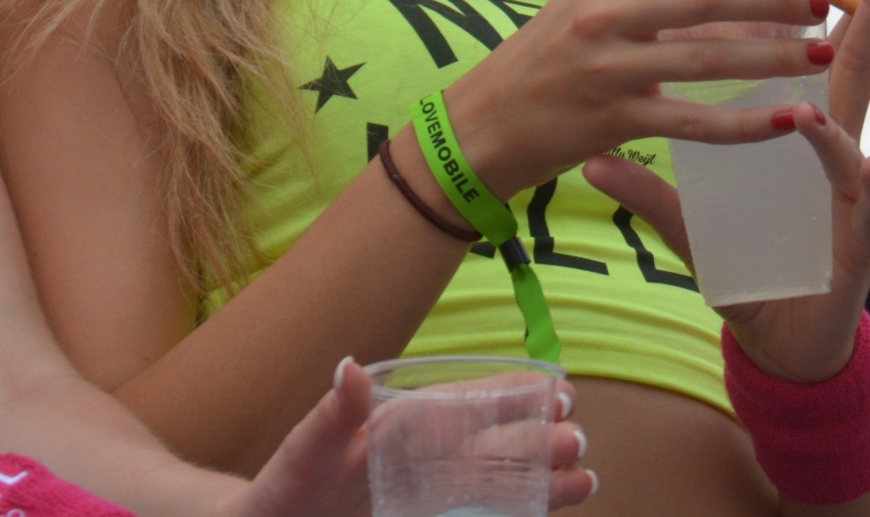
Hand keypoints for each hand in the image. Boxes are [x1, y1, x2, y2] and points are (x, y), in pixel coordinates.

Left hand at [229, 361, 594, 516]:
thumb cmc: (285, 487)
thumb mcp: (304, 451)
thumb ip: (331, 415)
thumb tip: (349, 366)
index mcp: (403, 426)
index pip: (468, 403)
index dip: (513, 395)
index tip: (558, 393)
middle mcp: (429, 456)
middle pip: (497, 441)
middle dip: (540, 439)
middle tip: (577, 442)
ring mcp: (435, 493)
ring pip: (503, 478)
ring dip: (543, 476)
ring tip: (584, 478)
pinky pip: (489, 513)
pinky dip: (528, 507)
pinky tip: (559, 501)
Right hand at [443, 0, 837, 199]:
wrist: (480, 126)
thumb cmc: (538, 64)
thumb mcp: (580, 9)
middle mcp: (604, 15)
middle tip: (825, 0)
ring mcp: (609, 69)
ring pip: (710, 59)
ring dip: (775, 57)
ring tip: (822, 54)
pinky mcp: (616, 121)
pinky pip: (698, 123)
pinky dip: (749, 123)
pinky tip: (790, 120)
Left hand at [585, 0, 869, 384]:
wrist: (779, 343)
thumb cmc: (745, 270)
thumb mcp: (690, 226)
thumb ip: (648, 189)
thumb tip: (591, 156)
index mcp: (790, 133)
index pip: (797, 57)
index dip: (802, 7)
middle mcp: (827, 149)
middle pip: (850, 68)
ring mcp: (848, 190)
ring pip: (852, 134)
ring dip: (836, 112)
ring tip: (815, 97)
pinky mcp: (861, 238)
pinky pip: (866, 203)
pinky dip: (865, 182)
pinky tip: (869, 165)